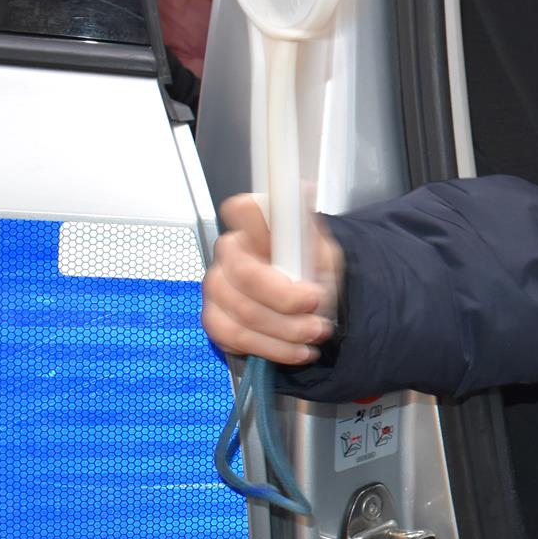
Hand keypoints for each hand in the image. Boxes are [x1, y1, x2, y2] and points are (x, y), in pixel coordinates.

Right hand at [202, 193, 343, 364]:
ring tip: (314, 332)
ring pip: (243, 313)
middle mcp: (229, 252)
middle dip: (287, 301)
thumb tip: (301, 190)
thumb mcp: (322, 250)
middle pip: (246, 275)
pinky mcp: (215, 319)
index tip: (296, 251)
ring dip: (286, 330)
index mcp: (255, 225)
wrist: (313, 308)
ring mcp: (217, 286)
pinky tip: (296, 348)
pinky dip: (273, 349)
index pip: (242, 210)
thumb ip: (307, 227)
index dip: (263, 228)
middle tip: (317, 309)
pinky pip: (235, 338)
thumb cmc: (313, 273)